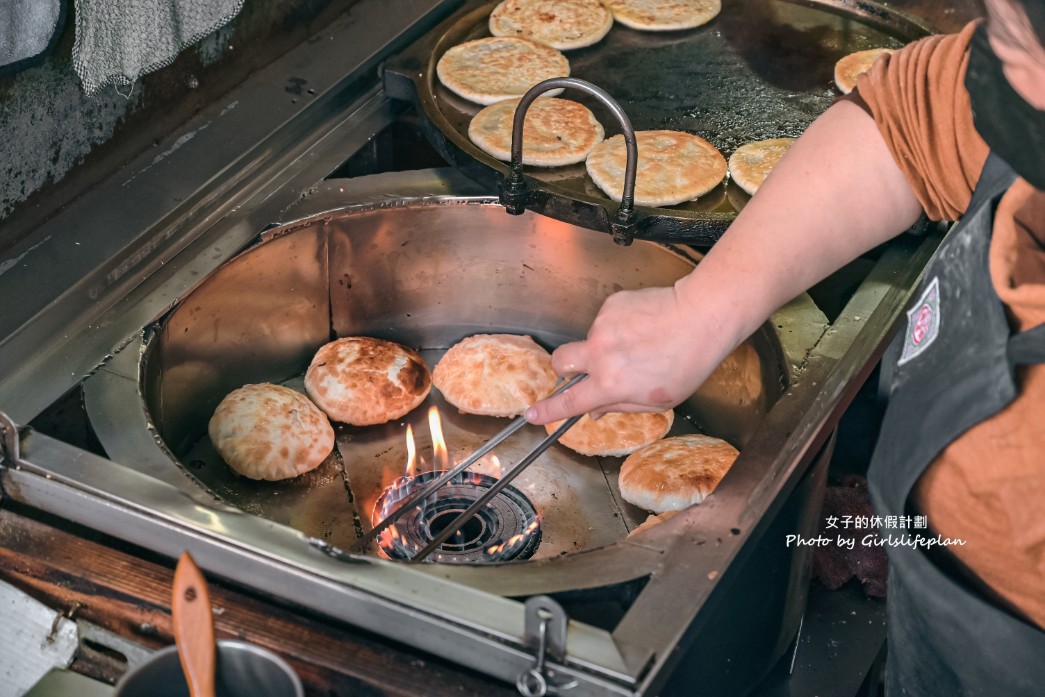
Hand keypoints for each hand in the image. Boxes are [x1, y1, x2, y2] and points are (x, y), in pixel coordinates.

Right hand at [525, 281, 728, 423]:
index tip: (532, 414)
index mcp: (611, 384)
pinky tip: (643, 328)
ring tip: (640, 344)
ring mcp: (603, 327)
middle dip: (564, 369)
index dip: (547, 410)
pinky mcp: (611, 306)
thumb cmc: (688, 362)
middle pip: (560, 362)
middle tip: (584, 370)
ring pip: (590, 340)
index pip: (569, 402)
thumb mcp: (657, 400)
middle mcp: (600, 355)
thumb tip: (595, 408)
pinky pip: (605, 322)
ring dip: (605, 346)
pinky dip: (619, 328)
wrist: (702, 316)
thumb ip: (620, 405)